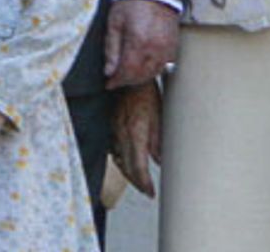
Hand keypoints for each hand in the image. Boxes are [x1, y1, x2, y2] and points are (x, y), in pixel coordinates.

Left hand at [104, 0, 179, 88]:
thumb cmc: (131, 4)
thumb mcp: (114, 23)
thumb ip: (111, 49)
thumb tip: (109, 71)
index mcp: (138, 42)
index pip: (127, 71)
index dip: (117, 81)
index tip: (109, 84)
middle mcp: (155, 48)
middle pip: (141, 75)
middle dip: (127, 80)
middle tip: (116, 79)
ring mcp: (167, 48)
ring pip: (153, 73)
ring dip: (140, 77)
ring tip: (128, 74)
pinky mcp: (173, 46)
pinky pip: (163, 65)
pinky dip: (152, 70)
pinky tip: (142, 66)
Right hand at [110, 81, 161, 197]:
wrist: (127, 77)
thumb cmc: (146, 93)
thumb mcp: (158, 116)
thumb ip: (157, 141)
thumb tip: (160, 161)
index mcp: (135, 132)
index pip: (138, 167)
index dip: (144, 183)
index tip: (151, 192)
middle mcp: (121, 134)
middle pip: (127, 167)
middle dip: (137, 182)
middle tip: (147, 191)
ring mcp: (112, 131)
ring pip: (118, 159)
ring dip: (128, 173)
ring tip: (138, 181)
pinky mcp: (108, 126)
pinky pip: (113, 149)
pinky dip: (120, 160)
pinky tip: (126, 162)